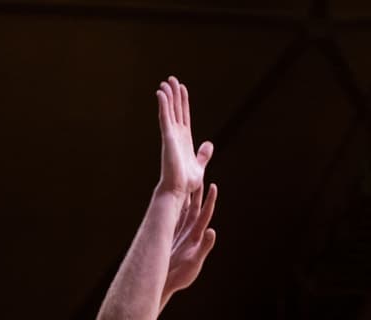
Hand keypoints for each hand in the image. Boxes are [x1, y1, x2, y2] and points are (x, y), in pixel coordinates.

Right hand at [156, 76, 210, 198]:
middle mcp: (176, 134)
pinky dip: (163, 105)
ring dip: (168, 95)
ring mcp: (171, 135)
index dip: (183, 101)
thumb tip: (209, 144)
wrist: (178, 190)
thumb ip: (203, 154)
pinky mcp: (167, 137)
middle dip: (174, 94)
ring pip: (169, 110)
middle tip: (171, 79)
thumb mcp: (199, 165)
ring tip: (166, 81)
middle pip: (176, 109)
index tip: (181, 88)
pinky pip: (164, 117)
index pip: (184, 115)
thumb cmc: (186, 182)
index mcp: (185, 139)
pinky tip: (161, 93)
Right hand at [164, 179, 217, 298]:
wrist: (166, 283)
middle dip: (198, 193)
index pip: (204, 214)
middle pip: (195, 208)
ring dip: (186, 198)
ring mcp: (180, 234)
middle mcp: (189, 232)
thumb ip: (204, 247)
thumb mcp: (195, 261)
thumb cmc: (181, 275)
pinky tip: (172, 199)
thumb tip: (212, 231)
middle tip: (199, 175)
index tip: (213, 186)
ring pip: (183, 212)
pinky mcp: (170, 237)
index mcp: (196, 236)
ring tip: (186, 183)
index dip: (209, 200)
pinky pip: (173, 218)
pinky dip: (173, 208)